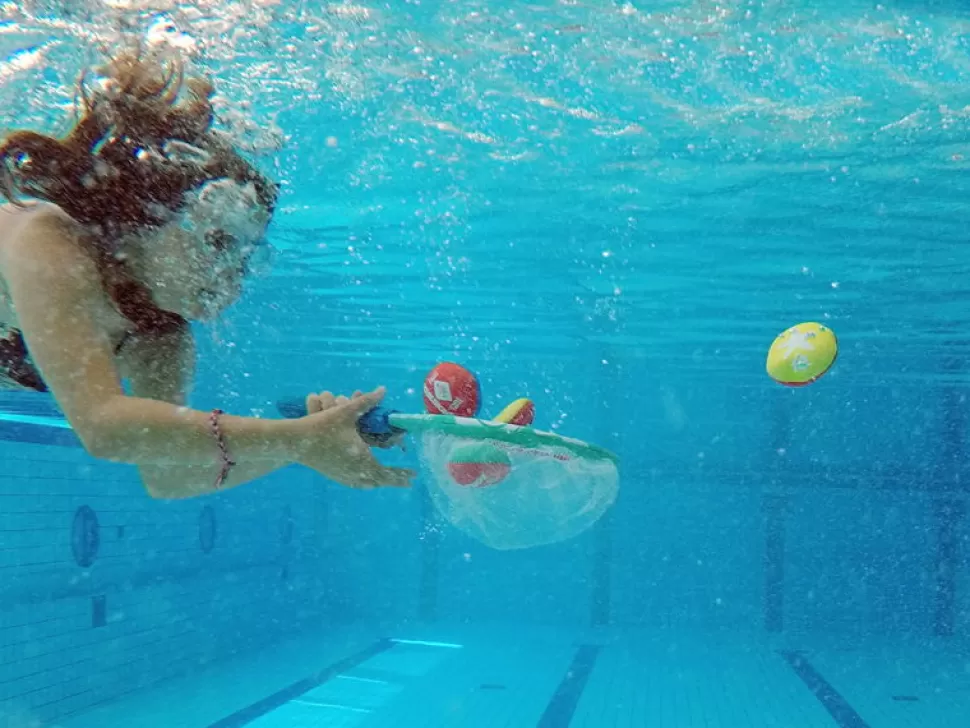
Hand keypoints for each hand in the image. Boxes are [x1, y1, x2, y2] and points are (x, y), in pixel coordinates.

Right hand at [296, 387, 413, 488]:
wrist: (294, 442)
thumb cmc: (321, 426)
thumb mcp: (346, 412)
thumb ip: (366, 401)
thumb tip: (383, 390)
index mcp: (362, 459)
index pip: (388, 473)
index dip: (402, 475)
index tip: (414, 476)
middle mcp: (354, 471)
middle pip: (380, 481)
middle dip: (394, 480)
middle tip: (406, 479)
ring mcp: (343, 476)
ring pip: (367, 484)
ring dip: (379, 481)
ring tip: (389, 479)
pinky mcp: (333, 476)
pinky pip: (355, 484)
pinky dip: (365, 482)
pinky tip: (367, 479)